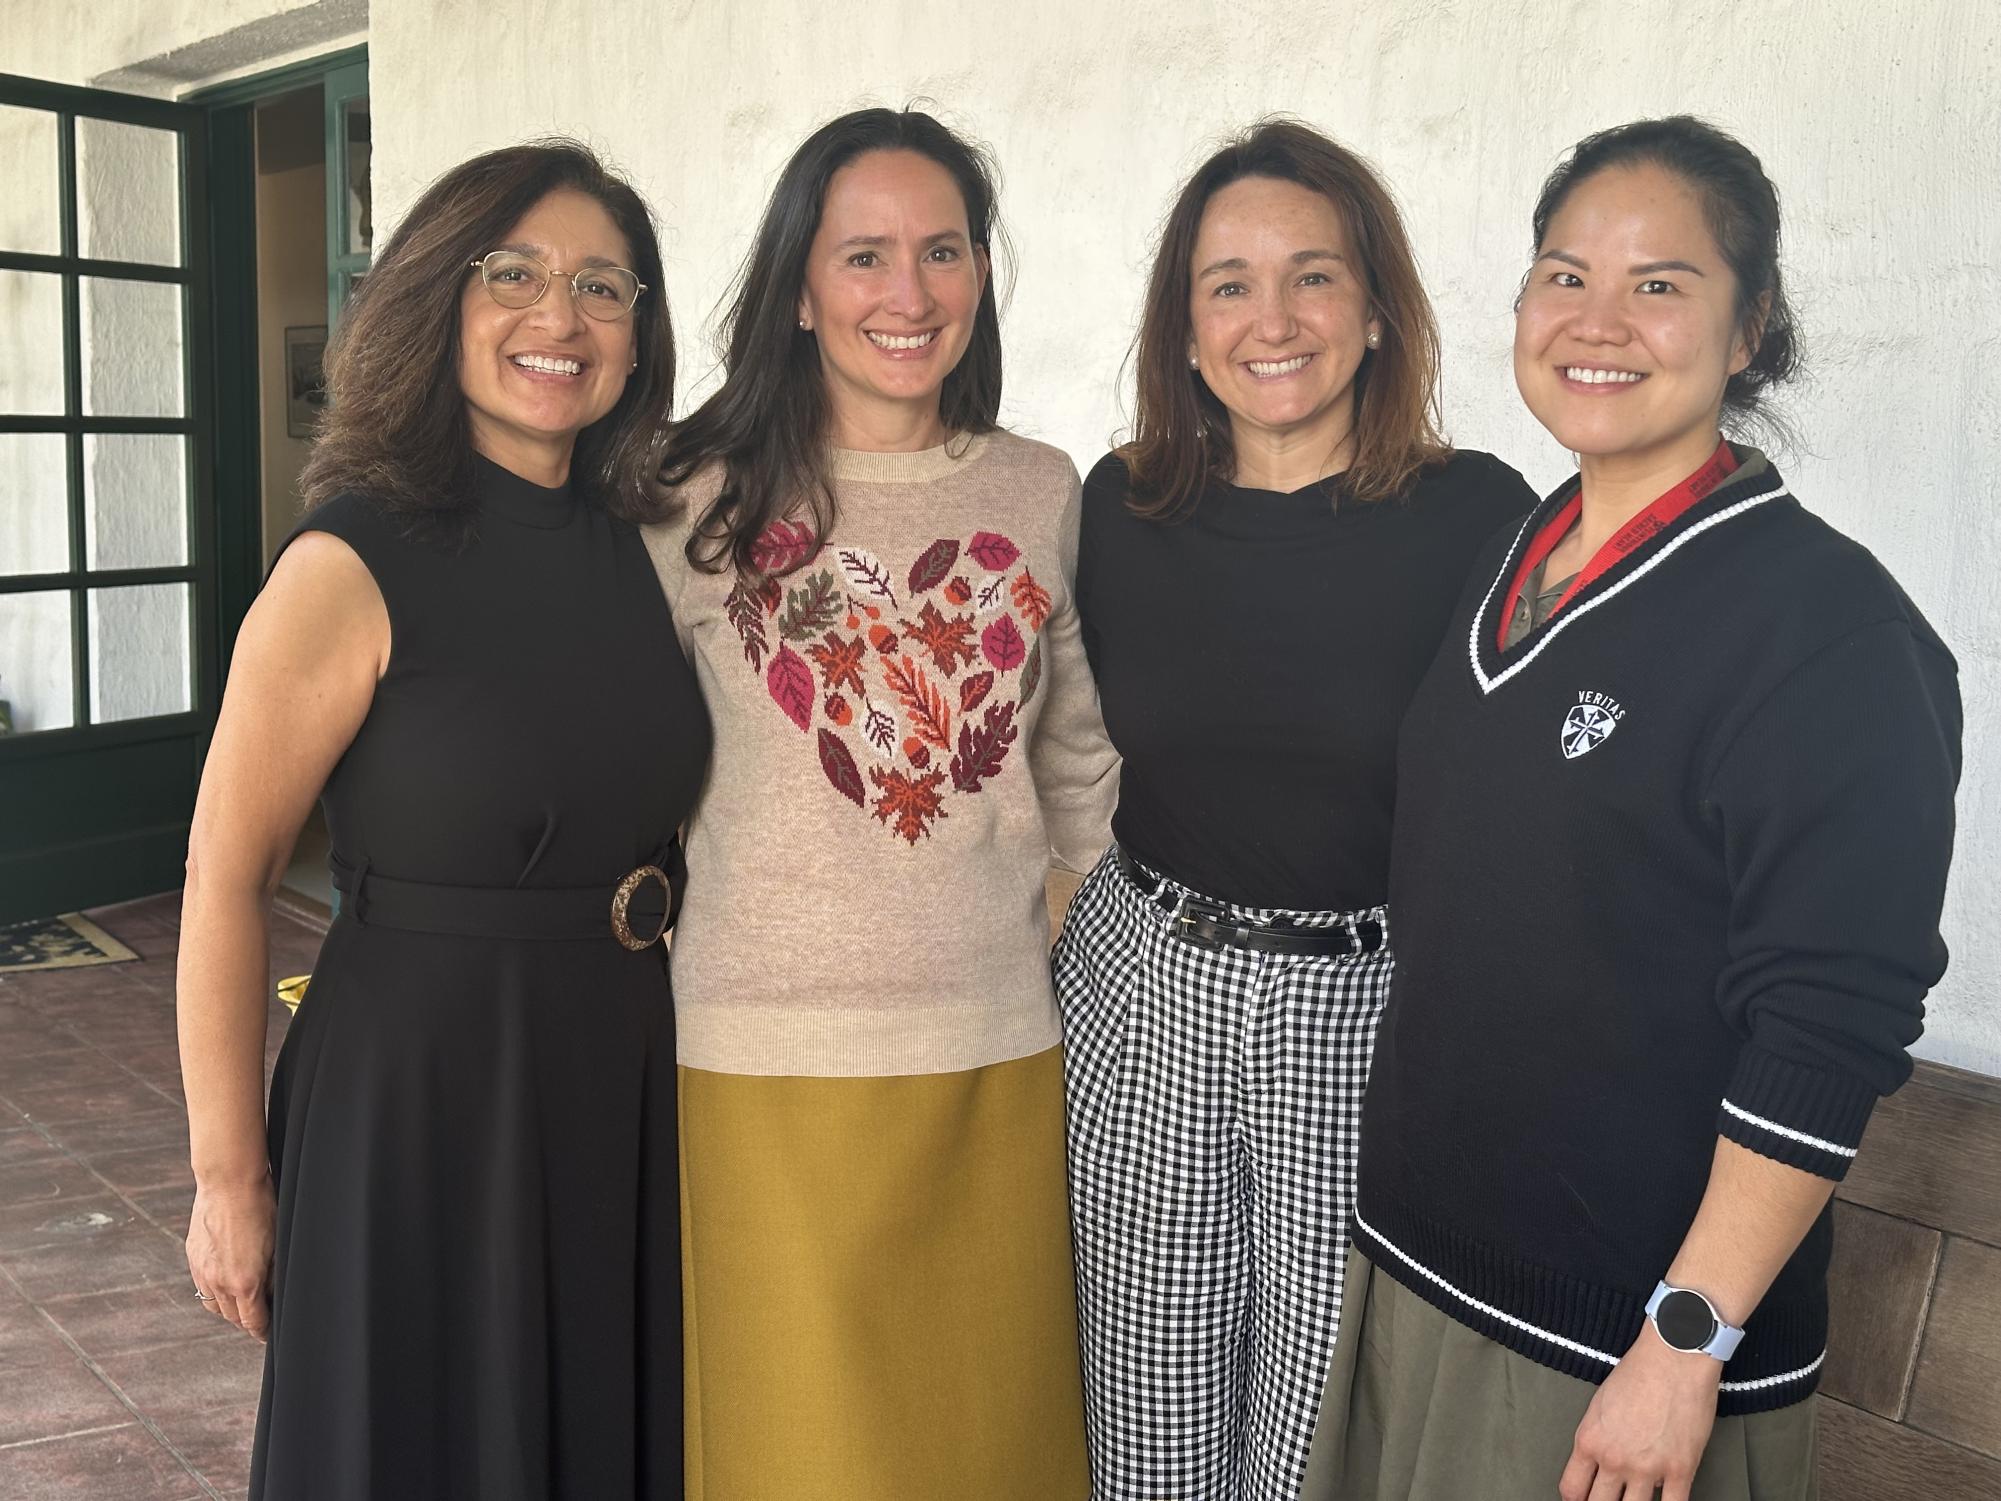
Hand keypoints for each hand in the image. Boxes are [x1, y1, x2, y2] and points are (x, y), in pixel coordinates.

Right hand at [185, 1177, 275, 1341]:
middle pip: (233, 1318)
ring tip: (244, 1304)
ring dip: (230, 1309)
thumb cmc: (262, 1207)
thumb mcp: (278, 1245)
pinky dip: (215, 1292)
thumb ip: (273, 1275)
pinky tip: (226, 1285)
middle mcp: (219, 1282)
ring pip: (215, 1306)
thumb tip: (272, 1293)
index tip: (268, 1334)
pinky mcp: (193, 1258)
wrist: (229, 1182)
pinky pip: (203, 1287)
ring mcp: (203, 1271)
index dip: (262, 1331)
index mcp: (245, 1283)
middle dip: (248, 1321)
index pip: (253, 1322)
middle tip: (261, 1318)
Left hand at [1560, 1325, 1720, 1500]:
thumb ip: (1598, 1438)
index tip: (1583, 1500)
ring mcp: (1647, 1468)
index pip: (1572, 1490)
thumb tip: (1602, 1462)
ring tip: (1636, 1498)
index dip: (1576, 1500)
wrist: (1674, 1357)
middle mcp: (1614, 1459)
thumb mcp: (1599, 1404)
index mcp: (1589, 1440)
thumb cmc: (1639, 1372)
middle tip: (1611, 1498)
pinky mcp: (1680, 1470)